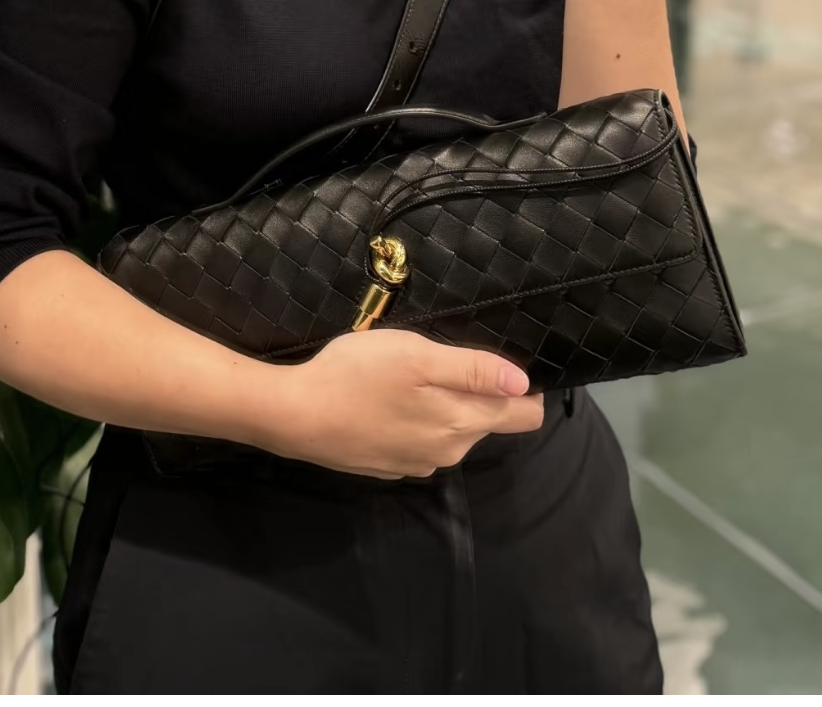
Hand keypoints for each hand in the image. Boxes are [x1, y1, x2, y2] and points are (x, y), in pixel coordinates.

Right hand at [260, 328, 543, 478]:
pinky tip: (387, 400)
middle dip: (477, 390)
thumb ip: (474, 370)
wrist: (296, 416)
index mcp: (463, 423)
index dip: (525, 387)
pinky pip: (422, 439)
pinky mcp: (391, 465)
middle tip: (438, 357)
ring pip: (453, 430)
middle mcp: (449, 451)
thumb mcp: (417, 355)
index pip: (524, 416)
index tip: (504, 360)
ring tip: (408, 374)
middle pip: (487, 420)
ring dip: (444, 404)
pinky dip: (416, 419)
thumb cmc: (358, 375)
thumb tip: (525, 383)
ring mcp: (418, 463)